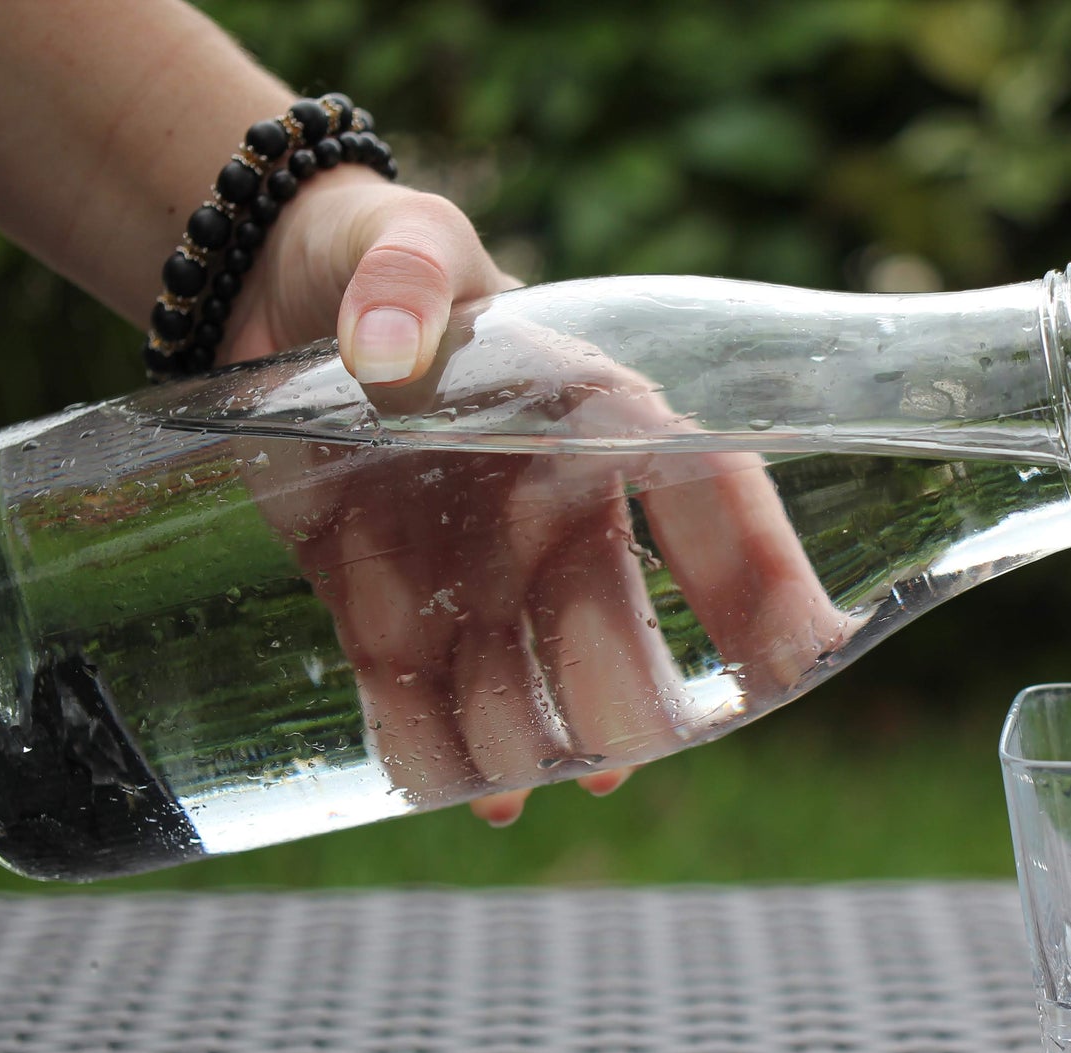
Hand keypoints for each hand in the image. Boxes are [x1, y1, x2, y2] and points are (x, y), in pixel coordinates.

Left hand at [229, 174, 854, 827]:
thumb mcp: (397, 241)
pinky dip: (435, 745)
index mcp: (590, 413)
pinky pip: (419, 686)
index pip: (703, 493)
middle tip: (619, 755)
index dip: (758, 574)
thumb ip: (404, 277)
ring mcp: (472, 563)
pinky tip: (459, 793)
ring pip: (521, 669)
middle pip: (611, 611)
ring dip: (525, 734)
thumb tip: (383, 349)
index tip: (804, 657)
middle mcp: (549, 503)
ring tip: (511, 783)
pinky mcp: (384, 597)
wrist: (266, 294)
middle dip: (622, 689)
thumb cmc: (367, 257)